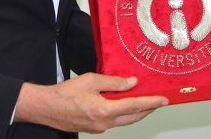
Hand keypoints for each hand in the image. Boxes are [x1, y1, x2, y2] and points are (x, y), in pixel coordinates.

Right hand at [14, 73, 167, 132]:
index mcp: (104, 110)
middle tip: (159, 101)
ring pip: (125, 121)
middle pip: (133, 117)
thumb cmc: (65, 93)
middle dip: (148, 109)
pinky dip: (123, 114)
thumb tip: (132, 83)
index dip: (152, 102)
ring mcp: (99, 128)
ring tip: (145, 102)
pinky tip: (125, 105)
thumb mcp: (91, 80)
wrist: (46, 107)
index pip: (135, 106)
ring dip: (136, 112)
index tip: (164, 99)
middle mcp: (104, 123)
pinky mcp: (94, 129)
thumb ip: (114, 82)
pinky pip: (114, 122)